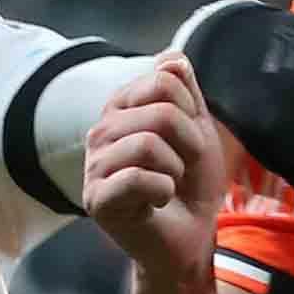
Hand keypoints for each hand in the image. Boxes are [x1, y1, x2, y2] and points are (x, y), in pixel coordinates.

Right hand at [83, 56, 223, 282]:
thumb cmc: (191, 185)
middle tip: (182, 168)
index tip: (189, 139)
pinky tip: (157, 201)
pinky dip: (162, 191)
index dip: (191, 111)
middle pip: (159, 112)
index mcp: (122, 108)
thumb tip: (171, 57)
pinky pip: (138, 178)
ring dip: (175, 169)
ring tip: (169, 184)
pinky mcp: (96, 199)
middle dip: (188, 143)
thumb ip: (186, 91)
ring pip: (148, 144)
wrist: (190, 236)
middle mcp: (101, 131)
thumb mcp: (198, 129)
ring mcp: (94, 165)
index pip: (164, 79)